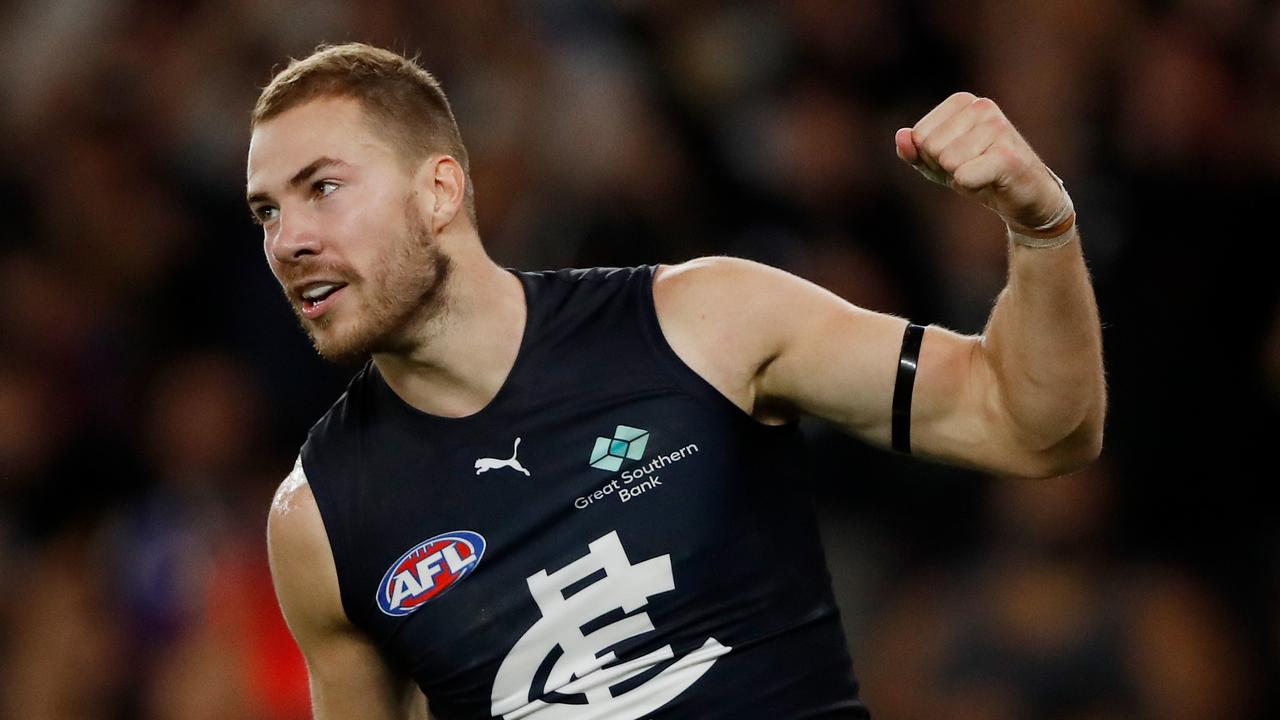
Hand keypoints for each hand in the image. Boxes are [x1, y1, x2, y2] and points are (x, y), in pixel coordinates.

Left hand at [895, 92, 1071, 235]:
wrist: (1024, 197)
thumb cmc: (978, 174)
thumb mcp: (938, 163)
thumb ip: (914, 151)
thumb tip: (901, 136)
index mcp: (963, 101)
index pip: (918, 136)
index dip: (930, 157)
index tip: (957, 159)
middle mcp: (982, 106)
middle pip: (930, 147)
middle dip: (944, 168)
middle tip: (971, 169)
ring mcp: (997, 128)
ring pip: (947, 162)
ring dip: (960, 177)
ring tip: (982, 174)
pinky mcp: (1006, 155)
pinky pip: (963, 176)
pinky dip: (971, 187)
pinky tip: (991, 182)